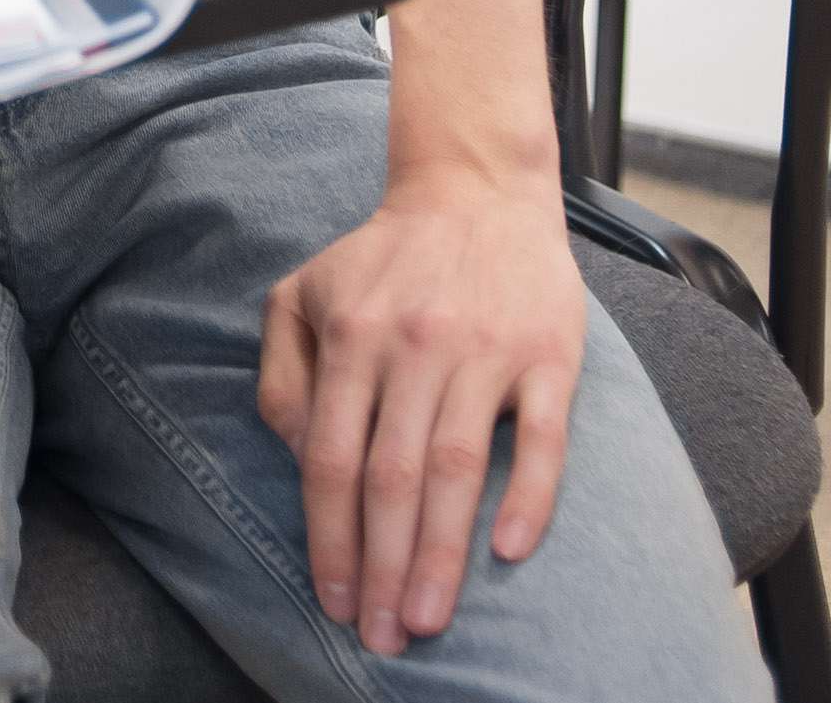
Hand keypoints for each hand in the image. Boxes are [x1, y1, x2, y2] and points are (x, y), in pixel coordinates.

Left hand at [257, 165, 582, 656]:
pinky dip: (528, 498)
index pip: (331, 458)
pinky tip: (508, 552)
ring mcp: (484, 351)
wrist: (475, 192)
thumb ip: (282, 373)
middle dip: (382, 566)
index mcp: (350, 336)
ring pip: (458, 468)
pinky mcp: (548, 355)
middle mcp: (413, 345)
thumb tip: (296, 453)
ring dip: (441, 554)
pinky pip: (542, 438)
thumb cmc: (382, 261)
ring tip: (427, 618)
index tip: (335, 602)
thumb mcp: (300, 295)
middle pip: (392, 476)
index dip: (330, 537)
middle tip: (383, 637)